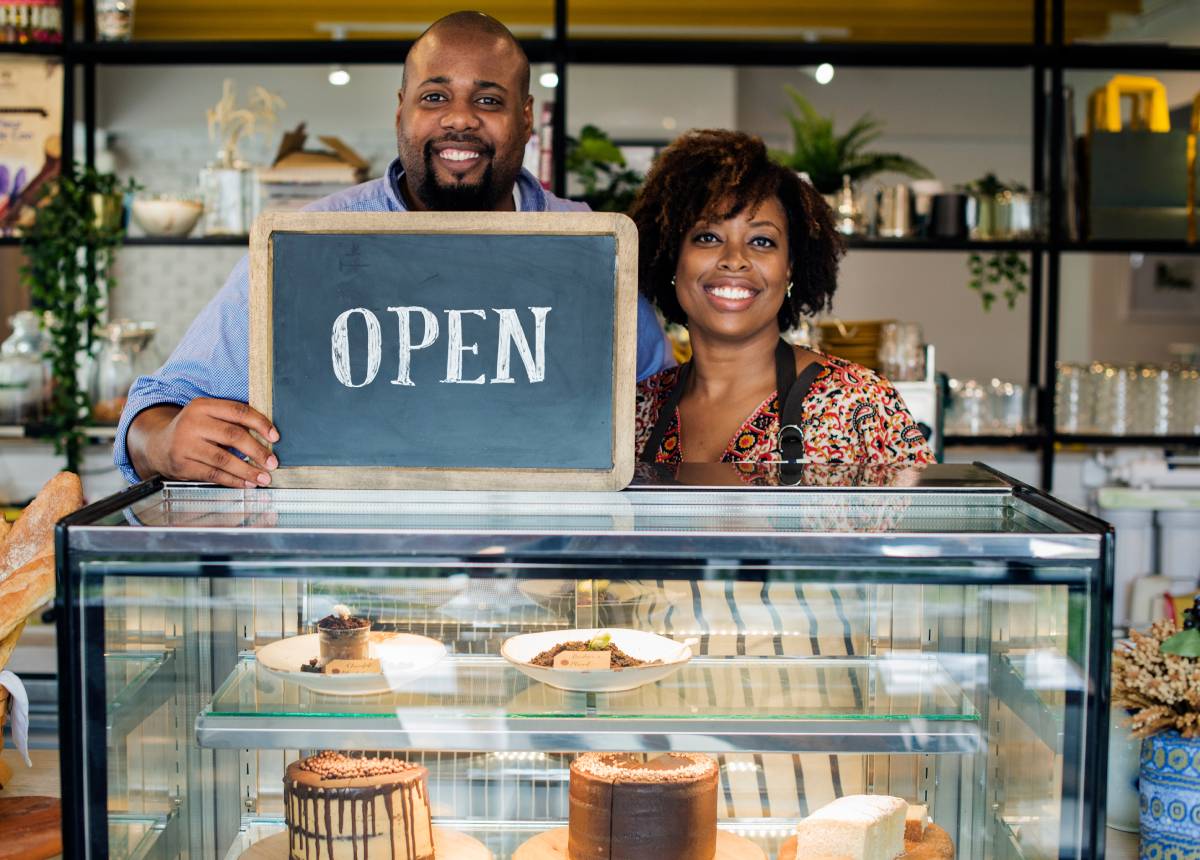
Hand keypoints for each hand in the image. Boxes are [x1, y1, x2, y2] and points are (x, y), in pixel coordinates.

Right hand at [132, 399, 279, 488]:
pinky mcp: (182, 465)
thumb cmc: (193, 430)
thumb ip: (231, 421)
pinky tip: (247, 484)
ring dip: (248, 470)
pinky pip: (213, 474)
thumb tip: (268, 436)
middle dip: (257, 451)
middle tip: (273, 462)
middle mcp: (192, 423)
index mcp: (202, 406)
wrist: (157, 445)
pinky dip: (234, 481)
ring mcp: (184, 444)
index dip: (260, 423)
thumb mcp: (207, 416)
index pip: (238, 411)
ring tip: (264, 477)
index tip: (275, 437)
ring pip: (223, 459)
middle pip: (232, 436)